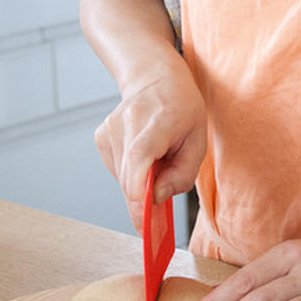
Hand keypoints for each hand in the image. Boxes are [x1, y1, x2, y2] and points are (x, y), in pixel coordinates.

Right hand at [95, 62, 206, 232]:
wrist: (155, 78)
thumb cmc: (182, 109)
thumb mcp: (198, 140)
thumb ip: (181, 174)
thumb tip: (154, 197)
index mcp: (159, 119)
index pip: (140, 157)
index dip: (139, 193)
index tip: (144, 222)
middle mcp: (128, 122)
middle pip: (129, 176)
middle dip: (143, 201)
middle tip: (159, 208)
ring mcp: (110, 128)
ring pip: (122, 178)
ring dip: (140, 182)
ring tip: (157, 160)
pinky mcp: (101, 136)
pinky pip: (116, 170)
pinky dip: (131, 173)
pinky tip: (142, 155)